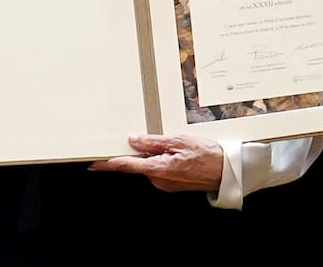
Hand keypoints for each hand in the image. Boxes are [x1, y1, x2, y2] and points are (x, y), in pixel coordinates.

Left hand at [90, 134, 224, 192]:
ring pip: (150, 166)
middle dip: (139, 151)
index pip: (126, 166)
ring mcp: (165, 183)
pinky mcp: (172, 184)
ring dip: (154, 155)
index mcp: (158, 169)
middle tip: (150, 139)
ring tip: (173, 145)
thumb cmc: (207, 155)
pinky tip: (176, 153)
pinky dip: (162, 160)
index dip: (108, 164)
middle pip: (138, 164)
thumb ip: (153, 142)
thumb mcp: (178, 141)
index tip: (94, 164)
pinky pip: (160, 169)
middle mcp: (159, 180)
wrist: (227, 171)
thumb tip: (133, 141)